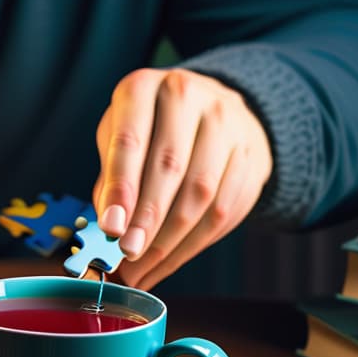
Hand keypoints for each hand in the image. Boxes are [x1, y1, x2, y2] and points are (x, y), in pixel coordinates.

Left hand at [92, 68, 272, 288]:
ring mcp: (228, 123)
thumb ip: (110, 177)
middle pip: (170, 167)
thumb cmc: (149, 127)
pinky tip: (170, 261)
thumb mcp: (118, 135)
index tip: (110, 228)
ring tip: (143, 267)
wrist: (212, 107)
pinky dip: (194, 243)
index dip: (121, 188)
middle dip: (147, 218)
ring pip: (202, 192)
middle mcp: (189, 97)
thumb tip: (106, 230)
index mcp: (144, 88)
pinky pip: (225, 208)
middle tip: (128, 254)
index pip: (131, 140)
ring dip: (170, 238)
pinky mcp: (251, 155)